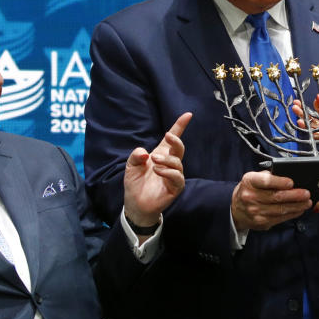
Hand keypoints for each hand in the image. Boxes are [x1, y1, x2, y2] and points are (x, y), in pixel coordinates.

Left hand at [123, 112, 191, 227]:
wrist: (135, 204)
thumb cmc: (135, 183)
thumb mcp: (130, 166)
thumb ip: (135, 155)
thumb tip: (145, 153)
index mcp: (160, 154)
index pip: (172, 139)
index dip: (180, 126)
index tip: (188, 115)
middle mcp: (169, 163)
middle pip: (179, 148)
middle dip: (176, 140)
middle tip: (167, 136)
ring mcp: (173, 175)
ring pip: (177, 162)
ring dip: (166, 159)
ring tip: (154, 161)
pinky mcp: (175, 187)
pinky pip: (177, 177)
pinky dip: (168, 172)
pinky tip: (158, 171)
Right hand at [231, 171, 311, 231]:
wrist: (236, 209)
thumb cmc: (249, 190)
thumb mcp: (254, 178)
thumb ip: (269, 176)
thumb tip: (290, 176)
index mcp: (249, 181)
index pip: (265, 181)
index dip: (279, 182)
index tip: (291, 182)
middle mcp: (250, 196)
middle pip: (276, 196)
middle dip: (294, 195)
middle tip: (306, 193)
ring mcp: (255, 211)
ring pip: (280, 209)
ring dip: (297, 206)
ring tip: (307, 202)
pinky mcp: (261, 222)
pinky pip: (280, 218)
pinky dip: (292, 214)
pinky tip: (299, 210)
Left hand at [291, 95, 318, 150]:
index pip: (315, 134)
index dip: (307, 129)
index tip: (301, 122)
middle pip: (310, 124)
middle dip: (302, 116)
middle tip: (295, 109)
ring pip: (313, 116)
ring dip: (304, 109)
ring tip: (297, 103)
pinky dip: (318, 103)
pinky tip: (318, 97)